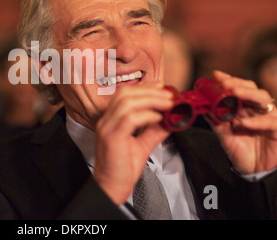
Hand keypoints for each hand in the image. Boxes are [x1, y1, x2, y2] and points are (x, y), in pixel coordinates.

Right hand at [93, 81, 173, 204]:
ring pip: (127, 103)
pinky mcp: (112, 138)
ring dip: (150, 100)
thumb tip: (169, 119)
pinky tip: (157, 117)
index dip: (144, 88)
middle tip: (168, 95)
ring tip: (167, 103)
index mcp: (111, 120)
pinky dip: (146, 115)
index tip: (162, 88)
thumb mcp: (142, 145)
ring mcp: (107, 128)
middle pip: (125, 94)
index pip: (125, 94)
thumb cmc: (122, 169)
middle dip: (149, 91)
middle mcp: (106, 121)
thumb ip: (154, 130)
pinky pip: (129, 119)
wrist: (111, 188)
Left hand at [208, 70, 276, 173]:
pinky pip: (271, 122)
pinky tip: (245, 122)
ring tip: (234, 93)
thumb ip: (215, 120)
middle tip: (224, 83)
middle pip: (251, 88)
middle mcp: (258, 109)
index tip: (215, 75)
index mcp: (244, 107)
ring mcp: (270, 117)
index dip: (228, 80)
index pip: (238, 88)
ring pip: (263, 98)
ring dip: (248, 94)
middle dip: (237, 83)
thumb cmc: (241, 149)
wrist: (253, 170)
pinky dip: (258, 121)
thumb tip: (202, 106)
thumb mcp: (223, 134)